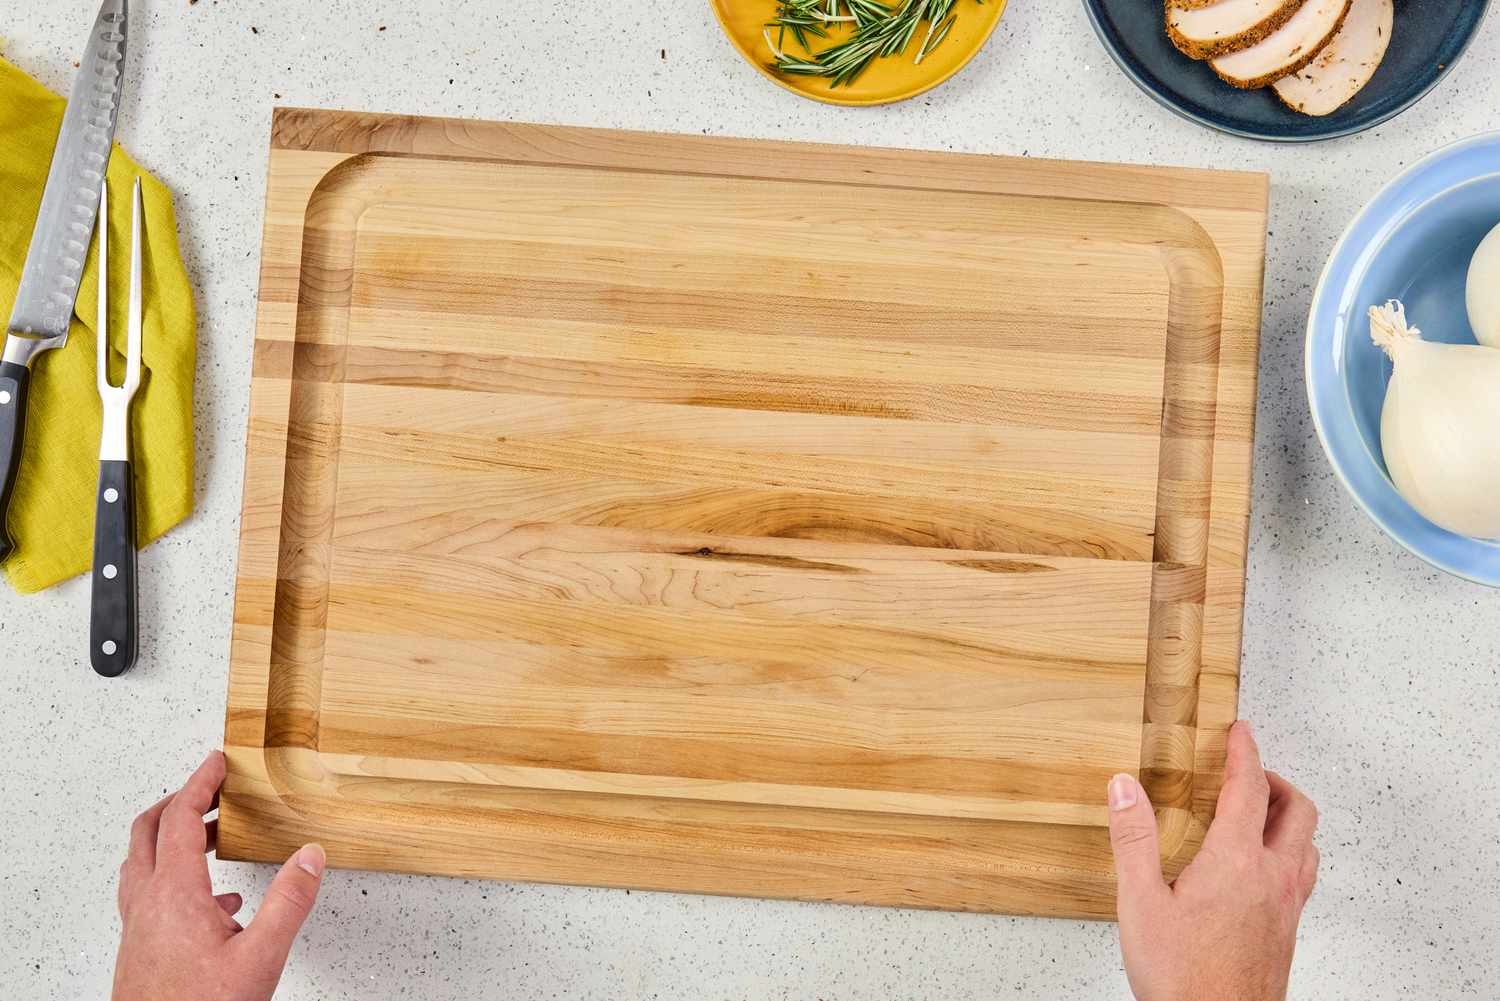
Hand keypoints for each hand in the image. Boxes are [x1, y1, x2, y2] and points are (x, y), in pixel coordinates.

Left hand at [112, 751, 326, 1000]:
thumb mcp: (261, 956)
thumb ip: (289, 902)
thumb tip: (310, 857)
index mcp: (174, 893)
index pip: (181, 818)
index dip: (200, 783)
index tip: (217, 762)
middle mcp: (147, 903)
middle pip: (147, 832)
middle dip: (179, 802)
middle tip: (211, 790)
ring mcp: (138, 927)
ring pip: (142, 863)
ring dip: (172, 838)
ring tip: (212, 837)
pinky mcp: (139, 949)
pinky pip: (149, 895)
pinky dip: (175, 878)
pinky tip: (216, 903)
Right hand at [1108, 721, 1318, 1000]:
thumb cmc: (1183, 978)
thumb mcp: (1140, 903)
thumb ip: (1133, 839)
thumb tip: (1124, 787)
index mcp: (1236, 862)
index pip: (1248, 789)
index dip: (1244, 752)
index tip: (1241, 730)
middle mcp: (1272, 878)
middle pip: (1297, 810)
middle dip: (1274, 779)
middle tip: (1247, 771)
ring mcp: (1287, 906)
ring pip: (1307, 844)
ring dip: (1288, 817)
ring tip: (1258, 812)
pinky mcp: (1287, 931)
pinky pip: (1303, 876)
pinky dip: (1289, 852)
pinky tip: (1261, 868)